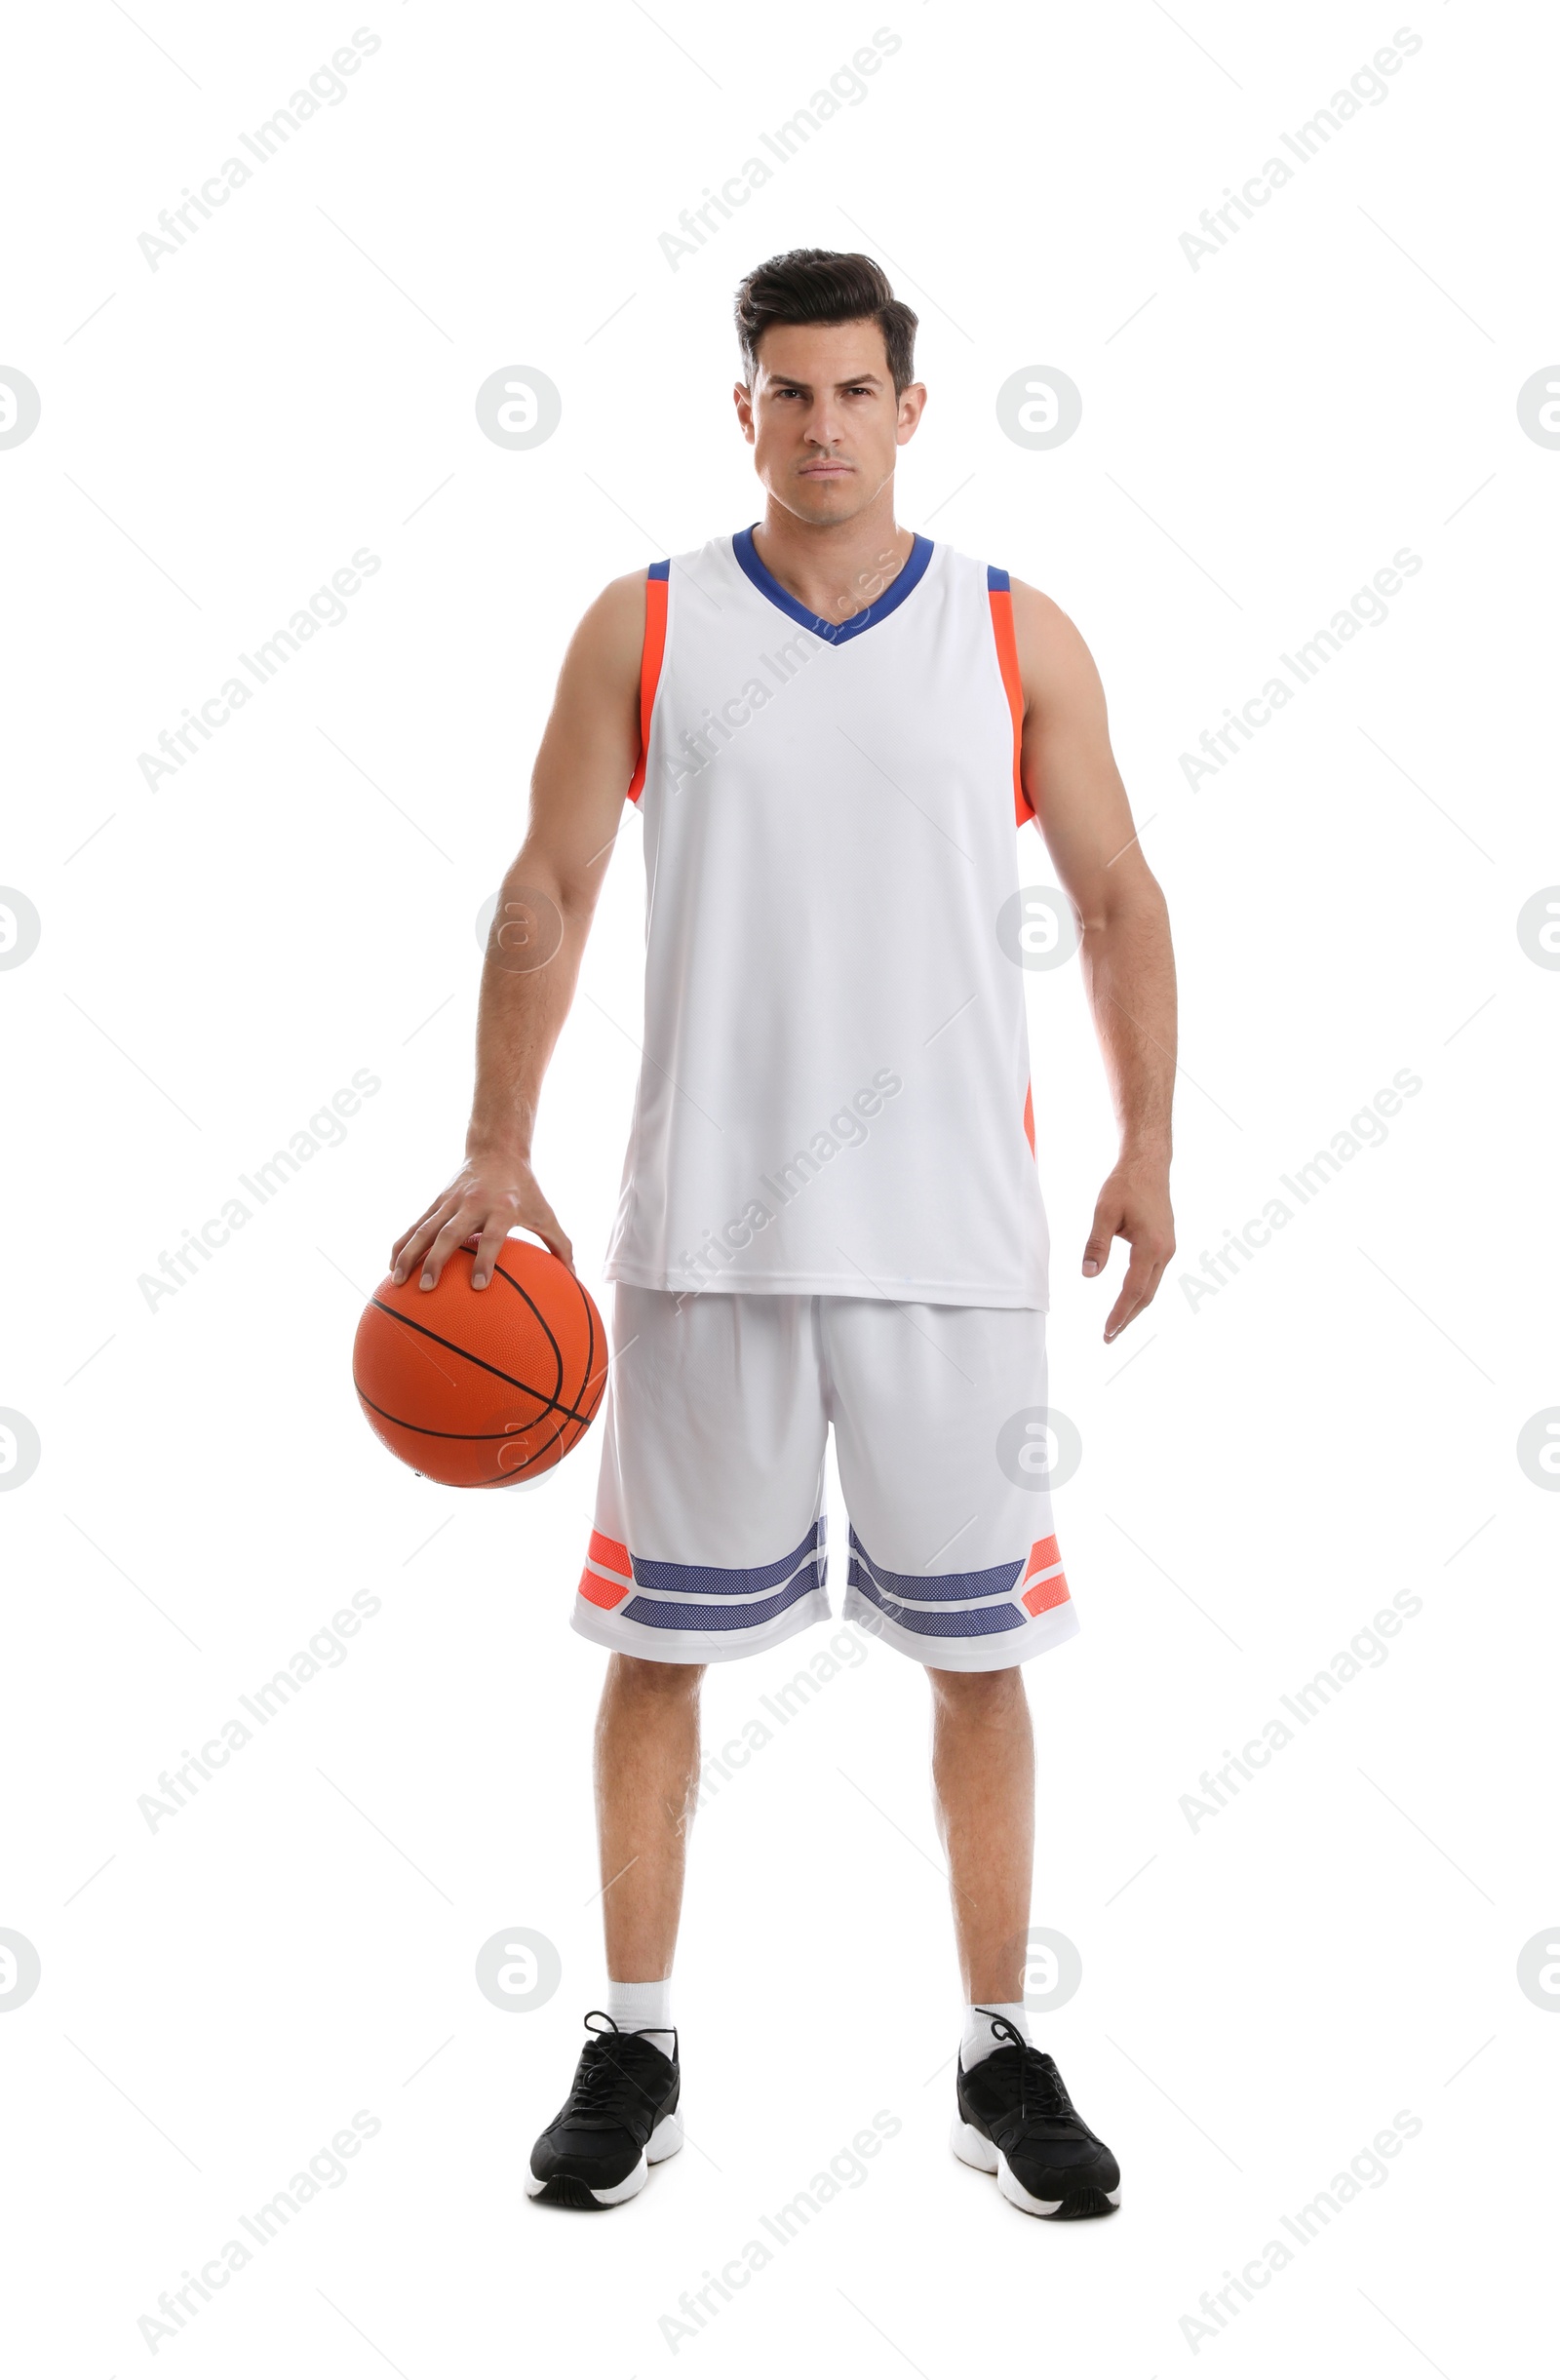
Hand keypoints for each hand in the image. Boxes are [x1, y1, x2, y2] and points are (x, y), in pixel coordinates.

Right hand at [390, 1150, 573, 1290]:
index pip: (492, 1236)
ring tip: (398, 1281)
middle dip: (438, 1261)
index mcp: (501, 1208)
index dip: (485, 1259)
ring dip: (409, 1254)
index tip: (478, 1286)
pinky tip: (391, 1266)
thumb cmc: (525, 1189)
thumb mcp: (546, 1213)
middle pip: (450, 1233)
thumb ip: (560, 1245)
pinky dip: (402, 1244)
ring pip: (424, 1228)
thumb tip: (575, 1277)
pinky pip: (415, 1225)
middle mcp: (472, 1204)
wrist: (497, 1150)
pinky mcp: (436, 1202)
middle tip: (428, 1288)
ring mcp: (450, 1202)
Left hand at [1081, 1155, 1173, 1341]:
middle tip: (1108, 1338)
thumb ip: (1096, 1245)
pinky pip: (1153, 1276)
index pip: (1133, 1290)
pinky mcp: (1165, 1244)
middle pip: (1146, 1296)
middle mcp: (1165, 1251)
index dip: (1120, 1313)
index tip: (1107, 1331)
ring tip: (1116, 1325)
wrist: (1148, 1166)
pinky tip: (1127, 1299)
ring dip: (1134, 1308)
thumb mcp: (1104, 1212)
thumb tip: (1088, 1275)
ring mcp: (1168, 1249)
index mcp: (1151, 1246)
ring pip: (1151, 1288)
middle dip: (1127, 1318)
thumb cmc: (1125, 1185)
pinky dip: (1140, 1293)